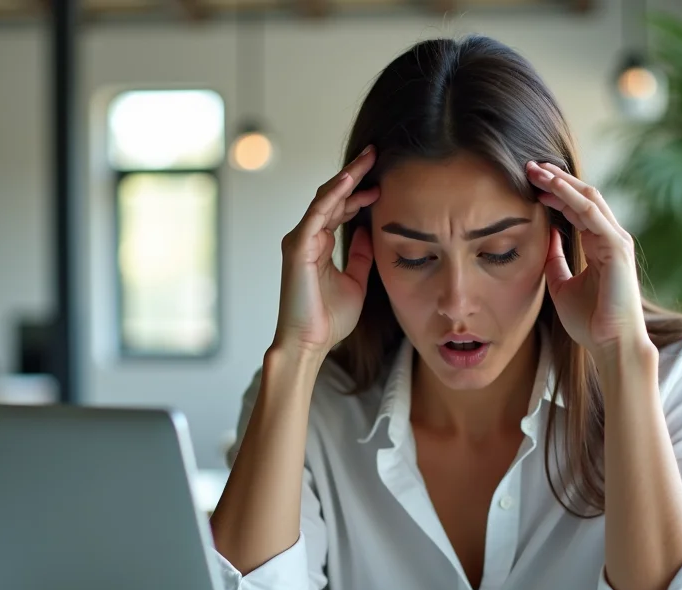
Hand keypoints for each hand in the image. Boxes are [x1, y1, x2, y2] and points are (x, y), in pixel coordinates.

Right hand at [273, 147, 380, 357]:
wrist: (310, 344)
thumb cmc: (328, 319)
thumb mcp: (356, 281)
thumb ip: (361, 256)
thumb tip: (369, 231)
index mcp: (319, 244)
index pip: (339, 207)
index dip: (360, 192)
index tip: (383, 179)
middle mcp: (307, 237)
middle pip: (332, 196)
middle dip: (354, 174)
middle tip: (376, 154)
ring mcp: (300, 240)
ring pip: (324, 198)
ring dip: (347, 177)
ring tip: (368, 158)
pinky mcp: (298, 248)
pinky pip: (317, 213)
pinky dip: (333, 195)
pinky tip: (350, 181)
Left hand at [526, 161, 651, 364]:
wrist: (610, 345)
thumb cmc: (589, 321)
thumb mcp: (561, 284)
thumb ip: (555, 260)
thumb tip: (546, 236)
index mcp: (599, 245)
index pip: (576, 209)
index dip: (554, 192)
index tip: (529, 182)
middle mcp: (610, 238)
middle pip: (582, 197)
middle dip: (556, 179)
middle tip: (529, 166)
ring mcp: (616, 240)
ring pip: (588, 198)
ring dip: (561, 181)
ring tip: (536, 169)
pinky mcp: (616, 247)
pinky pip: (591, 213)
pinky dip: (571, 196)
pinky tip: (552, 185)